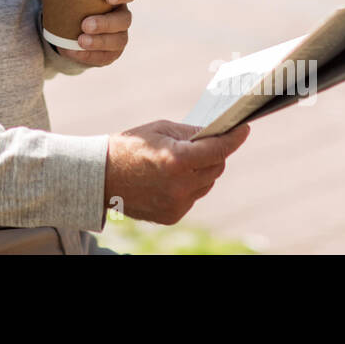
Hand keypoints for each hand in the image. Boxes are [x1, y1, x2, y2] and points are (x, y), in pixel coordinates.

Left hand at [26, 0, 136, 67]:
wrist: (70, 30)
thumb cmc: (72, 3)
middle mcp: (121, 15)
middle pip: (124, 19)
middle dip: (106, 23)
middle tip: (85, 24)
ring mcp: (119, 36)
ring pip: (118, 40)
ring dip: (99, 42)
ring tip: (79, 41)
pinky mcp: (111, 53)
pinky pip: (106, 57)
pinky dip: (90, 56)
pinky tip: (75, 52)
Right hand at [104, 120, 250, 224]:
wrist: (101, 176)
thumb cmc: (129, 147)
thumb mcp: (160, 129)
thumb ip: (190, 133)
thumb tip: (214, 135)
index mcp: (177, 160)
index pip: (218, 150)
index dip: (234, 138)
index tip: (243, 129)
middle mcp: (180, 186)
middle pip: (216, 167)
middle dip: (214, 153)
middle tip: (203, 143)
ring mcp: (177, 203)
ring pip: (206, 184)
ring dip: (201, 171)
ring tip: (179, 162)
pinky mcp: (172, 215)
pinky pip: (192, 197)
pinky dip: (188, 186)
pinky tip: (169, 178)